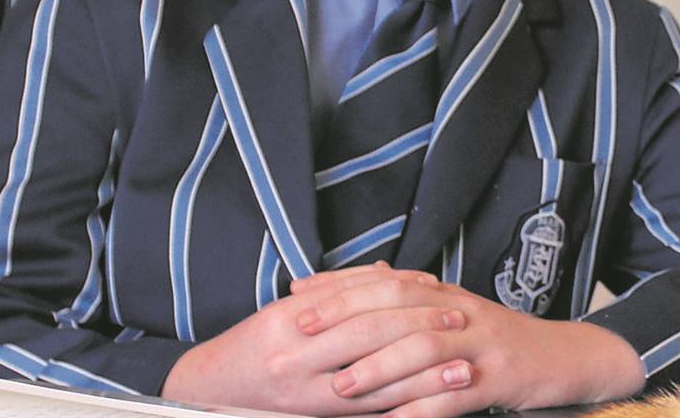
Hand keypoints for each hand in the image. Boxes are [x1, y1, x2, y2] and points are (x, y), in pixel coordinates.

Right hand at [161, 263, 473, 414]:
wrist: (216, 393)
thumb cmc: (256, 343)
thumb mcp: (288, 307)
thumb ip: (338, 290)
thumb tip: (387, 275)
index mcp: (291, 321)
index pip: (357, 301)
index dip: (400, 293)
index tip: (437, 289)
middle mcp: (299, 358)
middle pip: (373, 337)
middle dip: (421, 327)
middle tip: (460, 320)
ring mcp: (310, 396)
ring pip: (379, 383)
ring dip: (427, 375)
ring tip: (464, 368)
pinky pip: (371, 415)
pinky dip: (407, 406)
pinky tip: (436, 403)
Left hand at [292, 267, 646, 416]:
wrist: (558, 355)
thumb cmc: (490, 337)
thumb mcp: (446, 309)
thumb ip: (402, 298)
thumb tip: (354, 279)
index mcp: (436, 292)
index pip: (379, 281)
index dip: (336, 289)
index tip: (294, 300)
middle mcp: (454, 309)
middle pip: (393, 309)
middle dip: (342, 322)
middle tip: (300, 337)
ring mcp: (476, 343)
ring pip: (422, 349)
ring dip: (379, 367)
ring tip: (341, 387)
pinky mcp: (497, 379)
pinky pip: (455, 394)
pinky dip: (423, 409)